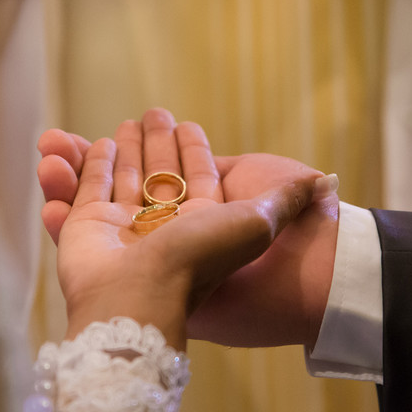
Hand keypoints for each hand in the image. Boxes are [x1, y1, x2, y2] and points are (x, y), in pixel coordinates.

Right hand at [39, 110, 316, 348]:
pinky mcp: (86, 232)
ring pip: (124, 181)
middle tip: (149, 112)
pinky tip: (97, 144)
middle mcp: (165, 228)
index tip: (185, 123)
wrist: (150, 298)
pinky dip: (91, 168)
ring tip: (122, 122)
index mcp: (204, 222)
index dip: (192, 150)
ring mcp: (125, 232)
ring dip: (124, 151)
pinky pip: (88, 192)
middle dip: (154, 143)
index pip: (197, 177)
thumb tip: (325, 182)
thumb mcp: (261, 218)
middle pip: (158, 175)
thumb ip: (287, 197)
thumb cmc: (205, 258)